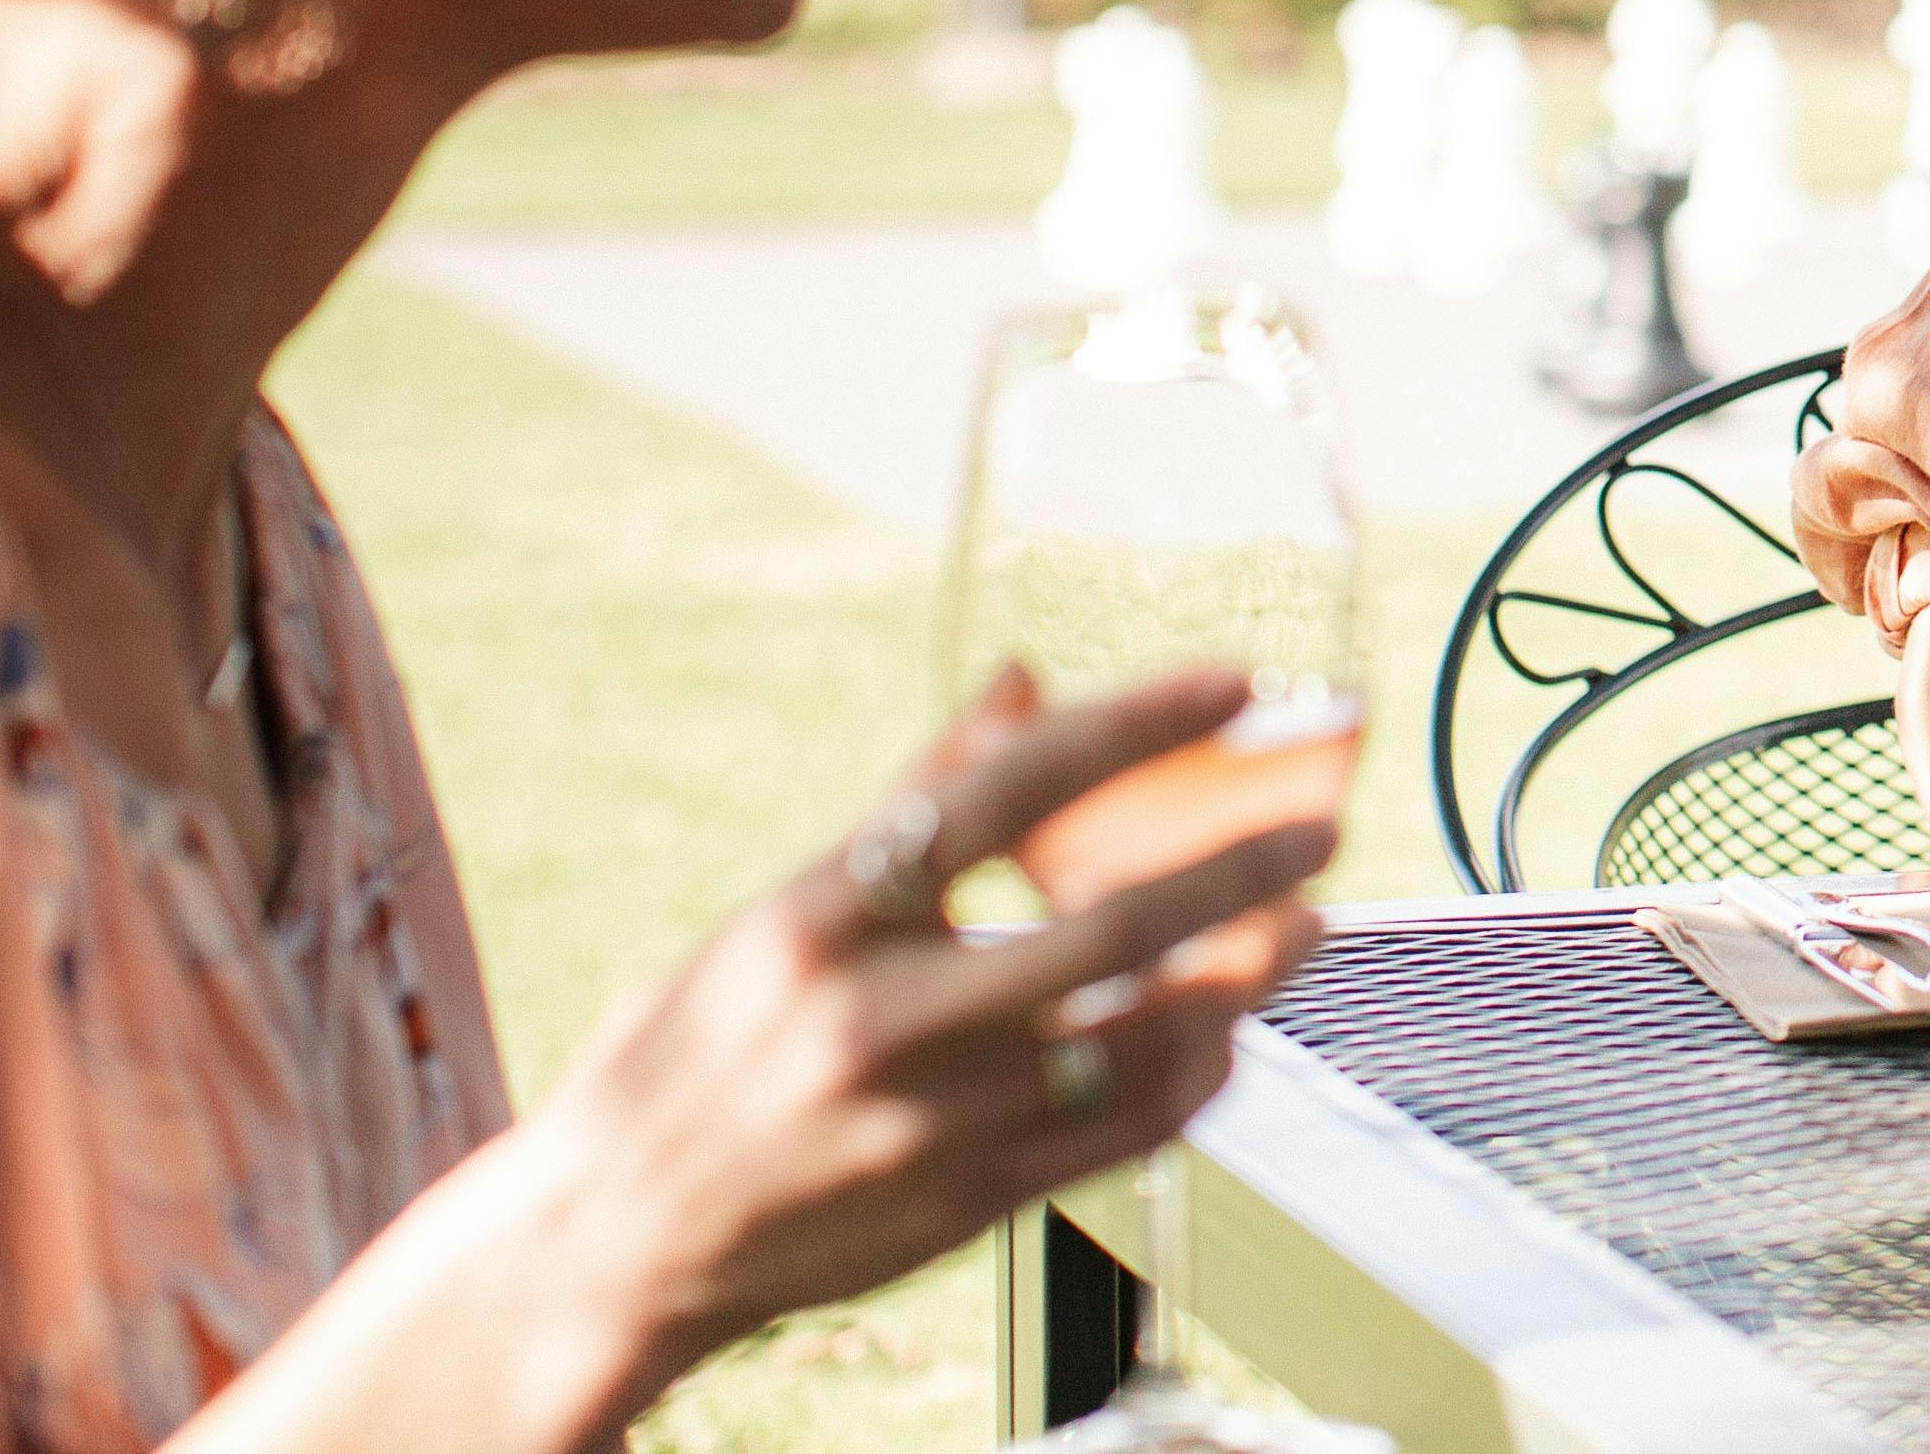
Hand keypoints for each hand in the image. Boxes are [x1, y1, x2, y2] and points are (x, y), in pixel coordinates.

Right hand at [519, 667, 1337, 1394]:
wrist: (609, 1248)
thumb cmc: (695, 1056)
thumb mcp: (776, 916)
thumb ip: (908, 804)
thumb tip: (1022, 681)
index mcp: (818, 920)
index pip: (995, 795)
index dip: (1125, 728)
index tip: (1232, 682)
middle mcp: (875, 1018)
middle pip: (1101, 927)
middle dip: (1234, 872)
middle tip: (1319, 828)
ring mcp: (926, 1122)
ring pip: (1136, 1039)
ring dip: (1242, 978)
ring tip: (1304, 927)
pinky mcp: (963, 1206)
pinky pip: (1120, 1133)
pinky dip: (1194, 1077)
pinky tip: (1229, 1035)